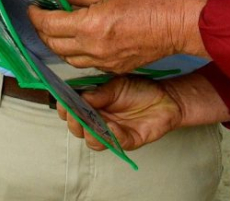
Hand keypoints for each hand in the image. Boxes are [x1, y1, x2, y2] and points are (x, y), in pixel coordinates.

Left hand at [28, 0, 207, 72]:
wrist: (174, 25)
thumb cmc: (147, 2)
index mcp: (89, 26)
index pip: (49, 24)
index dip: (36, 15)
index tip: (33, 7)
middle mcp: (92, 48)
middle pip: (53, 44)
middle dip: (43, 30)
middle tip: (43, 17)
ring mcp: (103, 62)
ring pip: (67, 58)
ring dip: (58, 44)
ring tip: (59, 29)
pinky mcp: (113, 68)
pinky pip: (85, 64)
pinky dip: (76, 53)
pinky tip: (80, 40)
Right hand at [59, 76, 181, 150]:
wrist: (166, 96)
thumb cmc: (139, 89)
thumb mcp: (117, 85)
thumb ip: (100, 93)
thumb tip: (80, 97)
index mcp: (93, 107)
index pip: (72, 112)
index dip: (65, 109)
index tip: (63, 102)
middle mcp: (99, 122)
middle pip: (79, 130)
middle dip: (74, 122)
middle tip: (75, 113)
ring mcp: (113, 134)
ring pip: (93, 142)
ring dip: (91, 132)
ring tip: (93, 121)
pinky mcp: (128, 141)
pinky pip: (116, 144)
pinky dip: (112, 136)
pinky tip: (111, 126)